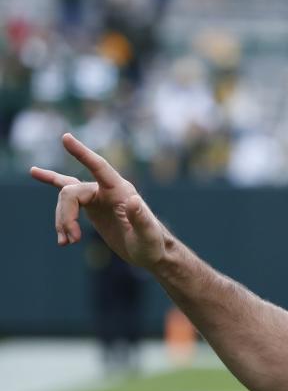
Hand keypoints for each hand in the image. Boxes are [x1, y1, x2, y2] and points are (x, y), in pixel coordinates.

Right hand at [30, 134, 166, 268]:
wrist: (150, 252)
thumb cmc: (151, 245)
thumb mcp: (147, 236)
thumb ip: (142, 219)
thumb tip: (133, 199)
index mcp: (121, 191)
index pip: (99, 167)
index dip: (83, 153)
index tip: (65, 138)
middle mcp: (108, 189)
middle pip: (71, 191)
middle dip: (65, 216)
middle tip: (70, 241)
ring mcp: (98, 196)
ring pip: (65, 197)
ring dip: (61, 221)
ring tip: (65, 243)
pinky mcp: (91, 205)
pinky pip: (67, 192)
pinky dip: (52, 183)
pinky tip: (35, 173)